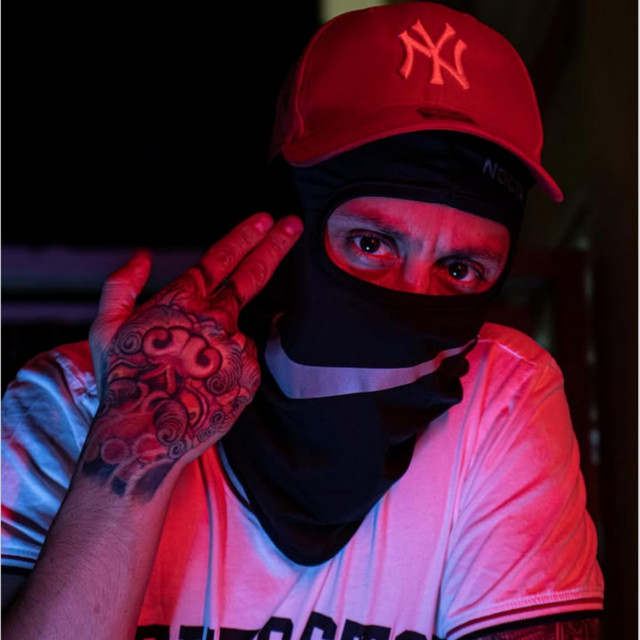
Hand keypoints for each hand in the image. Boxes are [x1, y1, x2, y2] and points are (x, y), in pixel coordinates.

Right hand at [83, 212, 302, 500]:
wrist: (146, 435)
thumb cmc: (123, 382)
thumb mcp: (106, 328)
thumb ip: (122, 286)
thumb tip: (143, 255)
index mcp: (181, 301)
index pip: (220, 258)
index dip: (244, 236)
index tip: (264, 219)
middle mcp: (215, 317)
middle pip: (252, 276)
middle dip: (274, 246)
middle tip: (293, 224)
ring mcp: (236, 346)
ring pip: (236, 332)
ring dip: (220, 343)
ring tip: (190, 371)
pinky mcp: (250, 375)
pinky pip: (243, 362)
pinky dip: (228, 366)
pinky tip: (205, 383)